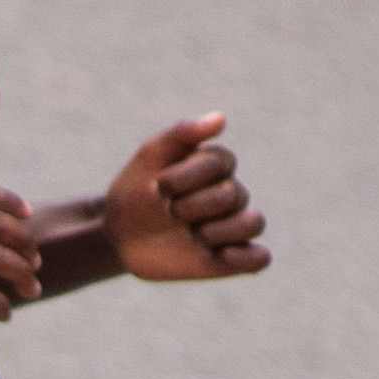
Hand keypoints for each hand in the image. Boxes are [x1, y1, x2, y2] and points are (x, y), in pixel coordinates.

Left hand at [104, 113, 267, 285]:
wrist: (119, 235)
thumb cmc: (136, 190)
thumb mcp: (150, 156)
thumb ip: (182, 134)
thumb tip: (220, 118)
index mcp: (217, 164)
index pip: (219, 164)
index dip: (186, 177)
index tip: (158, 186)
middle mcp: (231, 193)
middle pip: (233, 195)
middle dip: (194, 205)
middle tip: (170, 212)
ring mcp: (231, 227)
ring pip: (253, 223)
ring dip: (220, 231)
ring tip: (193, 235)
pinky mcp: (229, 259)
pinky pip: (258, 259)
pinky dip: (247, 258)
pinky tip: (221, 255)